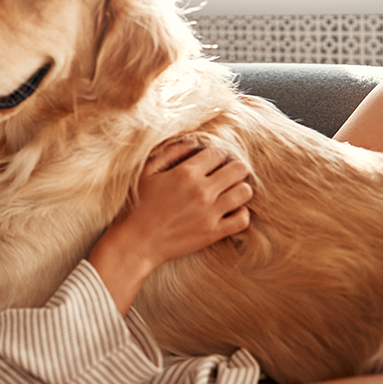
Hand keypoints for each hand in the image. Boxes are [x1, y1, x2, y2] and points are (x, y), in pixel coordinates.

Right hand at [89, 139, 252, 314]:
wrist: (137, 242)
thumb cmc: (139, 205)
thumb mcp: (147, 172)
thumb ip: (171, 152)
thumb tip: (194, 142)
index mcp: (185, 173)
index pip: (218, 153)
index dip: (217, 154)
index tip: (211, 161)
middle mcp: (202, 191)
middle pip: (238, 169)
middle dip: (234, 168)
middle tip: (225, 174)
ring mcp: (210, 213)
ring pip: (245, 192)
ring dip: (239, 188)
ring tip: (228, 191)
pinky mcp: (214, 233)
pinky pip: (242, 219)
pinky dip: (240, 213)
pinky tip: (229, 210)